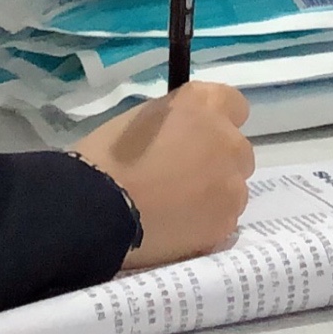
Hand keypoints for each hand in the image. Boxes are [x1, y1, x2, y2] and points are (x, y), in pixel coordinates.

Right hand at [76, 81, 253, 268]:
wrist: (96, 210)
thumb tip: (181, 133)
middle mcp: (228, 141)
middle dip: (216, 161)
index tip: (194, 136)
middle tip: (179, 177)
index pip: (233, 104)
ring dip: (212, 194)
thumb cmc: (105, 159)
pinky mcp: (225, 224)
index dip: (214, 121)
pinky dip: (204, 224)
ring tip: (173, 209)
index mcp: (203, 106)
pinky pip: (221, 221)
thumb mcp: (137, 119)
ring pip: (232, 189)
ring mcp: (232, 186)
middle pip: (236, 150)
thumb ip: (173, 120)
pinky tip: (174, 229)